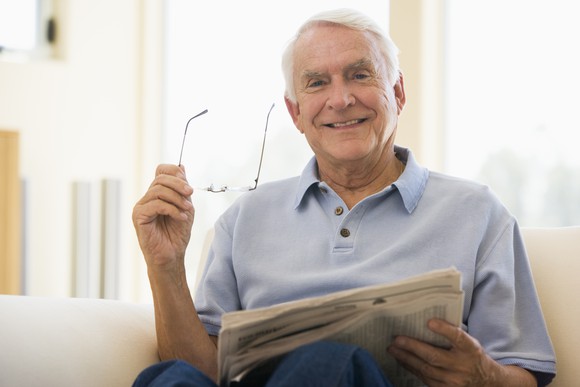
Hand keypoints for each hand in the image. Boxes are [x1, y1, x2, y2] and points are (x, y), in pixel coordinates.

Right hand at [132, 164, 194, 268]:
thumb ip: (183, 188)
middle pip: (160, 179)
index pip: (160, 172)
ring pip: (158, 190)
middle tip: (190, 194)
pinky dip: (172, 209)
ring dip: (177, 199)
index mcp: (158, 194)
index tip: (188, 184)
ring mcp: (141, 207)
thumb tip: (181, 166)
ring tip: (187, 210)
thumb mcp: (186, 206)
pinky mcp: (138, 216)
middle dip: (179, 185)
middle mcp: (147, 198)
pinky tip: (181, 217)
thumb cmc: (177, 234)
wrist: (172, 255)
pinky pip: (155, 204)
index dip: (174, 172)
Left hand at [387, 319, 533, 386]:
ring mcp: (453, 381)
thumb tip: (427, 320)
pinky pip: (424, 379)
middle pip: (434, 356)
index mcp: (470, 349)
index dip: (444, 330)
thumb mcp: (470, 343)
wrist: (486, 382)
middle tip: (396, 339)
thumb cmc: (472, 356)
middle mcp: (462, 366)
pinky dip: (412, 368)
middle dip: (412, 347)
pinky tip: (402, 360)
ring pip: (426, 369)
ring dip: (406, 359)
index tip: (430, 322)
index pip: (458, 337)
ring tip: (393, 349)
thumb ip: (453, 334)